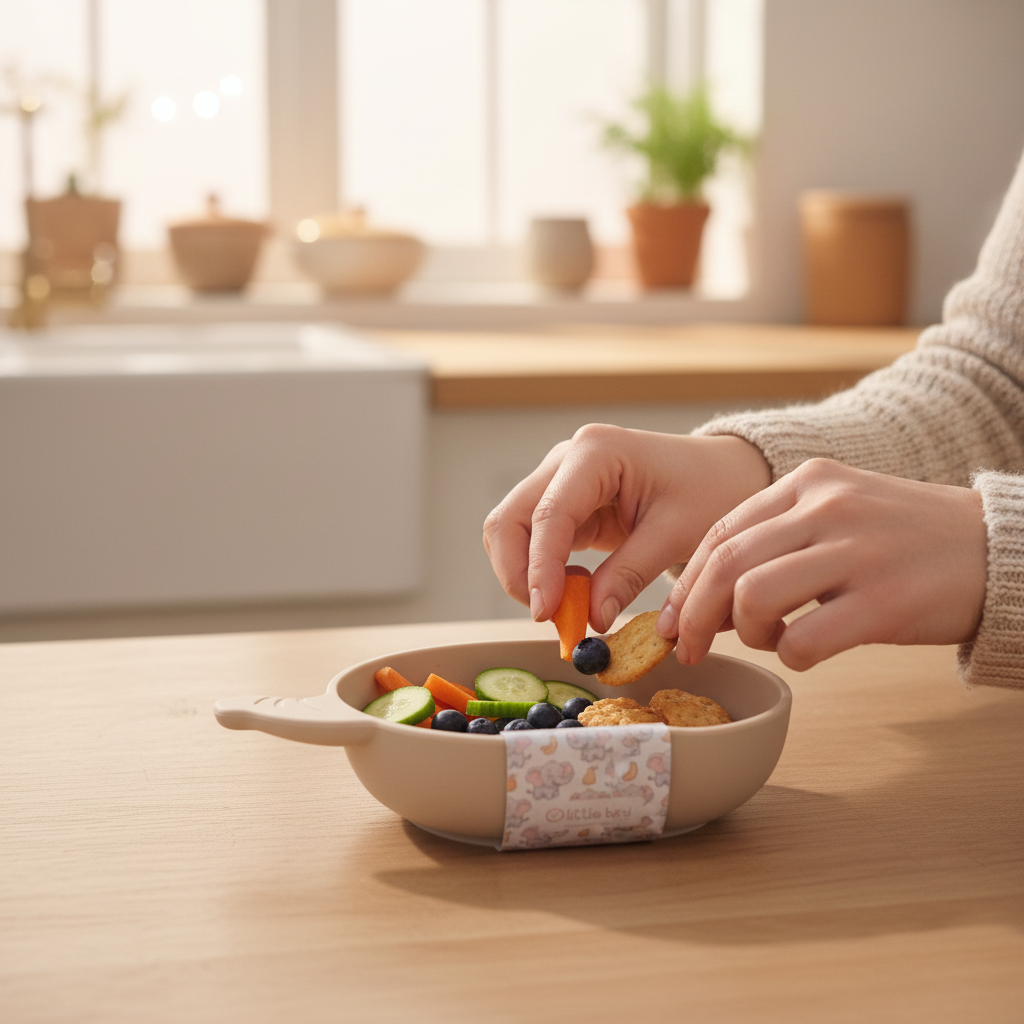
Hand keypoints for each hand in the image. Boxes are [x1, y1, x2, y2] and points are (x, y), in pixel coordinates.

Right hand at [482, 424, 770, 631]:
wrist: (722, 473)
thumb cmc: (708, 490)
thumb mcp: (676, 534)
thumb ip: (628, 575)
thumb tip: (591, 620)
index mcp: (596, 452)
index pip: (549, 514)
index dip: (540, 568)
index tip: (546, 613)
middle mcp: (567, 460)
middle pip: (509, 518)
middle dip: (519, 573)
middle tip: (550, 616)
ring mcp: (560, 479)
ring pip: (511, 531)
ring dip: (526, 574)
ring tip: (568, 606)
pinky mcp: (565, 503)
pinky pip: (533, 540)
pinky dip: (542, 572)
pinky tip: (574, 591)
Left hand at [655, 459, 987, 669]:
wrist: (995, 547)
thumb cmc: (903, 541)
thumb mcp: (836, 517)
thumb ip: (774, 544)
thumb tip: (707, 600)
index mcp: (808, 482)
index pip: (720, 531)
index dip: (686, 582)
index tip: (674, 619)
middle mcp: (827, 507)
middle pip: (725, 563)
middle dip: (694, 614)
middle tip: (690, 648)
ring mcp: (857, 550)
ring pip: (753, 596)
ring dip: (747, 632)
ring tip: (771, 639)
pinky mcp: (885, 599)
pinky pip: (804, 639)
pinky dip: (792, 655)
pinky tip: (807, 651)